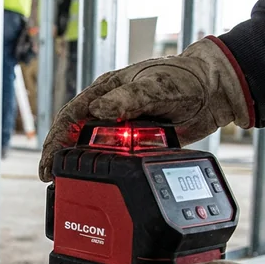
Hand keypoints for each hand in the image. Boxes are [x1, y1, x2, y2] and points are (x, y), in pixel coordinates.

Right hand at [39, 38, 251, 181]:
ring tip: (70, 184)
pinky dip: (106, 169)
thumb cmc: (185, 79)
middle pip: (76, 135)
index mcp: (106, 90)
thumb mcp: (155, 86)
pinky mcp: (138, 141)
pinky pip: (115, 157)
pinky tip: (102, 181)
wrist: (215, 91)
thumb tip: (98, 111)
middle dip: (60, 156)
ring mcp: (123, 126)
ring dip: (81, 164)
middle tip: (51, 178)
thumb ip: (128, 99)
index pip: (71, 116)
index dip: (55, 139)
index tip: (48, 162)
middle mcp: (110, 108)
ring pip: (93, 147)